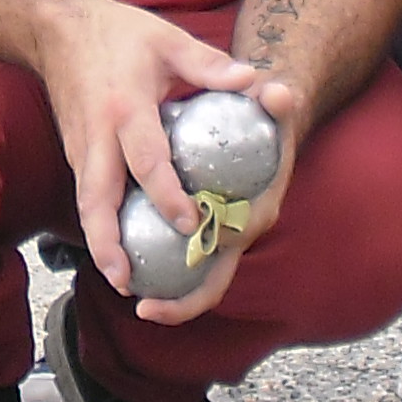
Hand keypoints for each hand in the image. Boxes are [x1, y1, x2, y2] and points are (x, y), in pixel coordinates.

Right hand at [32, 0, 262, 297]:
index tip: (188, 221)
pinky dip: (98, 226)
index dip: (165, 193)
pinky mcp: (73, 153)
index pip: (145, 159)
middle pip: (96, 199)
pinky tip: (118, 250)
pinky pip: (86, 196)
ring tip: (122, 281)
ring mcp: (79, 148)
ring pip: (85, 205)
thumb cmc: (118, 32)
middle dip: (109, 242)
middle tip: (128, 280)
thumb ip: (209, 64)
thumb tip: (253, 81)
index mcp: (125, 108)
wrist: (55, 27)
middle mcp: (97, 136)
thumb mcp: (167, 39)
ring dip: (99, 244)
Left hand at [130, 75, 304, 326]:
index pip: (234, 238)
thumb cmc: (265, 116)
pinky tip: (124, 271)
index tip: (178, 258)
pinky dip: (160, 270)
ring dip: (169, 297)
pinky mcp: (203, 233)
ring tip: (128, 299)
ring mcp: (222, 237)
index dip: (208, 252)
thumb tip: (277, 93)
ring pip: (197, 279)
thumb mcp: (272, 105)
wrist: (268, 125)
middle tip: (145, 307)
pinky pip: (182, 260)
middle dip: (183, 301)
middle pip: (215, 278)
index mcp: (258, 208)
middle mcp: (242, 230)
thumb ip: (276, 101)